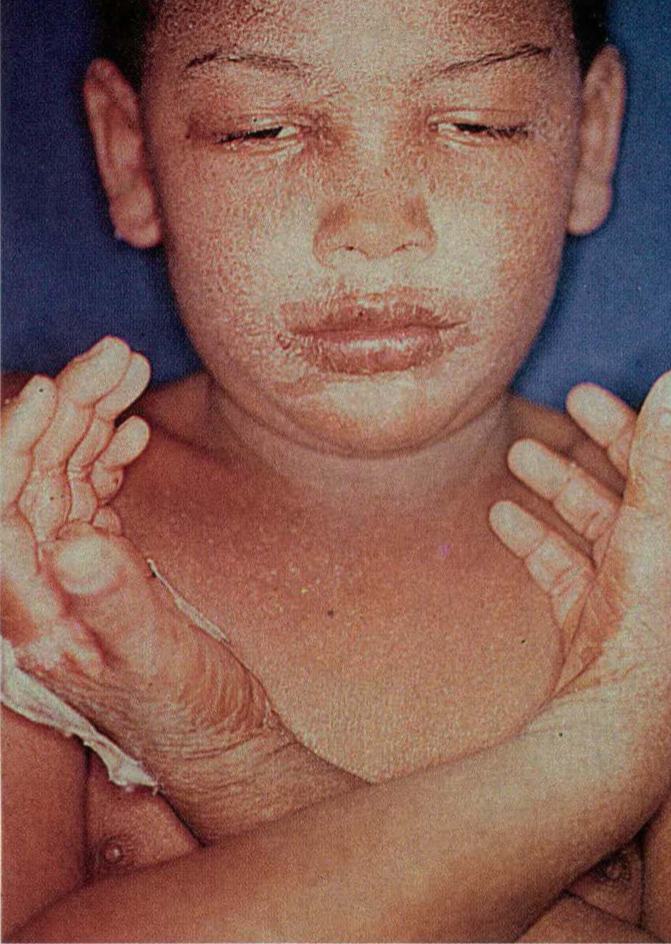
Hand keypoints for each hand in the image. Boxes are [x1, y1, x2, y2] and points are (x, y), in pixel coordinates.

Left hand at [1, 338, 269, 839]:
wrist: (223, 739)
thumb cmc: (189, 715)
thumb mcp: (159, 664)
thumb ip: (116, 605)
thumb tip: (75, 543)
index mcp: (32, 613)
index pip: (2, 509)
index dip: (18, 445)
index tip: (54, 390)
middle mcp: (40, 587)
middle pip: (36, 476)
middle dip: (71, 409)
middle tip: (118, 356)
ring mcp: (70, 573)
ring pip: (64, 475)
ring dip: (93, 418)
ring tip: (131, 370)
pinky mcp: (102, 567)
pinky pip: (92, 493)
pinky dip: (110, 454)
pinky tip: (132, 429)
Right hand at [491, 368, 670, 826]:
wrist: (615, 724)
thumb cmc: (651, 627)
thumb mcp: (656, 526)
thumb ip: (663, 454)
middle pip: (652, 481)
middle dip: (616, 436)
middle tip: (578, 397)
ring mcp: (633, 587)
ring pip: (598, 518)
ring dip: (561, 483)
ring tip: (519, 455)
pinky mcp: (593, 614)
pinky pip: (561, 562)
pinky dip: (534, 537)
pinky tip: (502, 517)